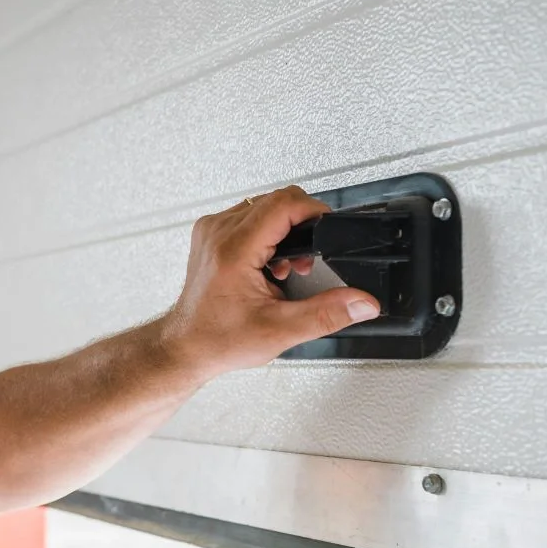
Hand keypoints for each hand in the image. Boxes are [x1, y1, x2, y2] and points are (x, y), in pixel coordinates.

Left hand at [161, 185, 379, 378]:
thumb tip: (361, 303)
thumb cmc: (218, 339)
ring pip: (263, 206)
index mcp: (234, 250)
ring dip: (284, 229)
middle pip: (275, 200)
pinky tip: (268, 263)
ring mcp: (211, 230)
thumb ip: (327, 314)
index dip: (314, 211)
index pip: (283, 204)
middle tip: (304, 262)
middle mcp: (219, 232)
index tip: (328, 227)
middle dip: (301, 225)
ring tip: (284, 267)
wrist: (186, 347)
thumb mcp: (280, 330)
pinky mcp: (210, 234)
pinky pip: (248, 215)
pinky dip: (266, 232)